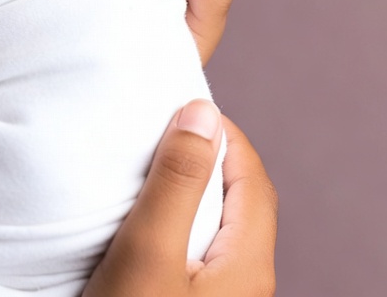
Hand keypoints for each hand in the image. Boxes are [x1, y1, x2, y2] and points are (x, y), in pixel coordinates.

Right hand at [83, 101, 276, 296]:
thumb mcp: (149, 249)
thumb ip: (177, 181)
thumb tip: (203, 112)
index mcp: (248, 266)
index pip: (251, 176)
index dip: (220, 133)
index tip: (175, 107)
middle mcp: (244, 284)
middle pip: (237, 201)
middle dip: (204, 156)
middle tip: (157, 131)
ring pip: (214, 226)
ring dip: (185, 189)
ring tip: (143, 169)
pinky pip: (193, 250)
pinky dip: (172, 220)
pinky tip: (135, 222)